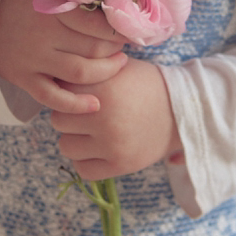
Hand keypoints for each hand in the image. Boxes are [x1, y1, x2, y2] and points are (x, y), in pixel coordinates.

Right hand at [0, 0, 128, 113]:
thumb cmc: (22, 2)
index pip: (97, 23)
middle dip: (116, 49)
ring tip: (118, 65)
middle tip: (124, 46)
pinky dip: (75, 104)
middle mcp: (44, 35)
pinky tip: (95, 104)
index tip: (128, 29)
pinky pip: (53, 97)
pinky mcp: (25, 79)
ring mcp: (34, 59)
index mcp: (52, 8)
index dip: (119, 29)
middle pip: (94, 48)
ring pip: (80, 73)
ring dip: (106, 72)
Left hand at [50, 57, 182, 179]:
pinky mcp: (120, 164)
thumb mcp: (118, 66)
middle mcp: (104, 116)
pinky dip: (86, 161)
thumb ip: (89, 70)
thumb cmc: (145, 85)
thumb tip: (53, 73)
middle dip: (69, 116)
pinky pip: (83, 169)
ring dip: (75, 139)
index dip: (66, 91)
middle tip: (85, 113)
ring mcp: (111, 143)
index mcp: (102, 87)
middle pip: (58, 120)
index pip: (60, 91)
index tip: (77, 92)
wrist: (181, 110)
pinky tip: (98, 149)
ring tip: (91, 132)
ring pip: (66, 146)